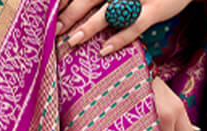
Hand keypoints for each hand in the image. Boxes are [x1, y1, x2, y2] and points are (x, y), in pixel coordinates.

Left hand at [56, 0, 192, 56]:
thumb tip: (80, 11)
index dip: (66, 0)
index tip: (50, 14)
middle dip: (70, 13)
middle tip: (54, 30)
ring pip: (109, 11)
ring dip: (89, 26)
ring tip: (72, 41)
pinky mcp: (156, 8)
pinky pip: (135, 26)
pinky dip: (119, 39)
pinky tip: (103, 50)